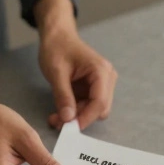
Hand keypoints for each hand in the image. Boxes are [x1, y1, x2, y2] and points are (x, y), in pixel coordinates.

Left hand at [35, 0, 117, 129]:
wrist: (57, 37)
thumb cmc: (57, 49)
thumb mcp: (56, 73)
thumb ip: (63, 96)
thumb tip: (68, 119)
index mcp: (101, 71)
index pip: (100, 101)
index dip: (86, 117)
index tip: (69, 128)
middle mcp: (107, 78)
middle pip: (100, 108)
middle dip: (81, 117)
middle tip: (57, 121)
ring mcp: (103, 83)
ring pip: (95, 109)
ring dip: (77, 115)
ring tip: (56, 116)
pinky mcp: (95, 87)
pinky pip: (89, 105)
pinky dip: (76, 110)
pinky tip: (62, 109)